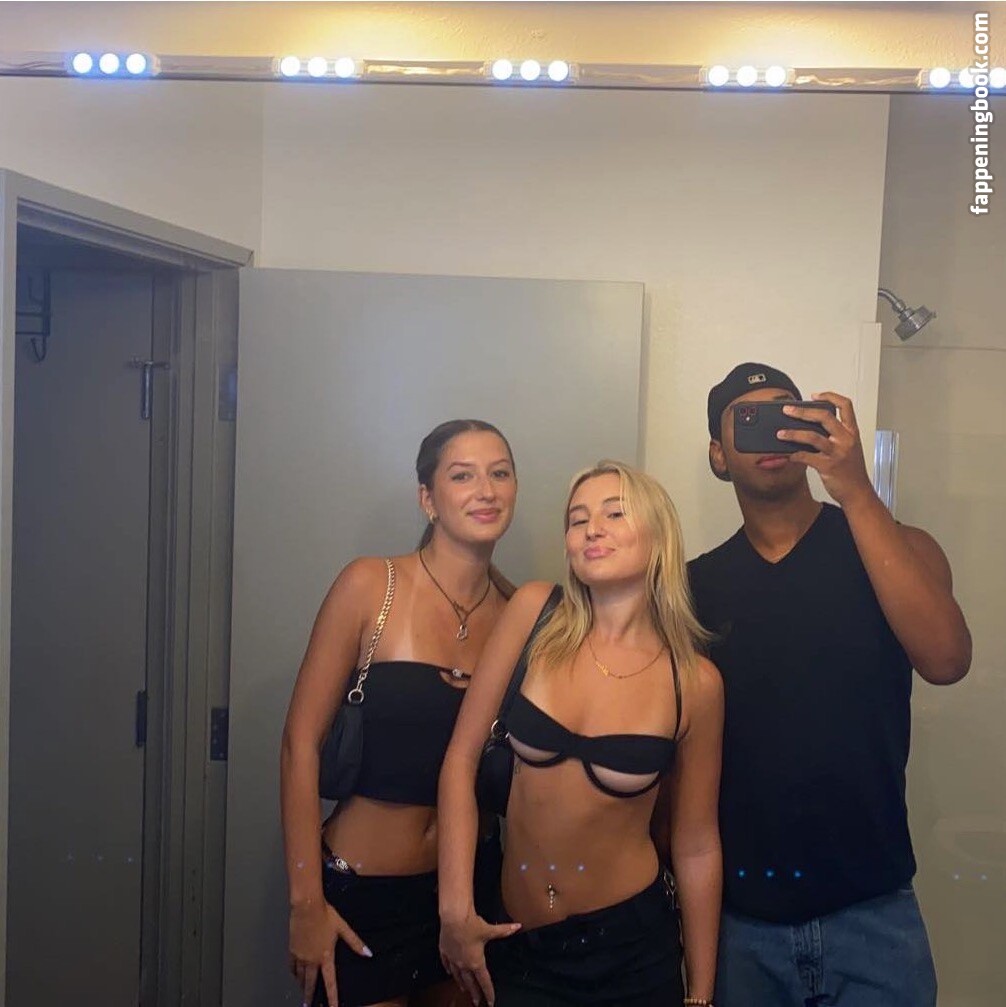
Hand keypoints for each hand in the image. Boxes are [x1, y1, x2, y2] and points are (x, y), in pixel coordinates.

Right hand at [289, 900, 371, 1006]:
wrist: (307, 907)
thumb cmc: (327, 916)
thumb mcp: (343, 928)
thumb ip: (355, 942)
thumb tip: (369, 954)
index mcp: (325, 957)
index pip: (330, 982)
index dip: (332, 997)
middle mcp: (311, 960)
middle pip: (310, 984)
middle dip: (309, 996)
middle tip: (308, 1006)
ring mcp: (300, 956)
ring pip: (300, 976)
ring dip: (302, 985)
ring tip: (303, 992)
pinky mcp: (292, 950)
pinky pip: (292, 966)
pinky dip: (294, 972)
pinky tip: (295, 974)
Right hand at [440, 910, 520, 1005]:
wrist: (454, 917)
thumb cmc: (472, 924)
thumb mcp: (490, 929)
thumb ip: (504, 930)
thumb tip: (518, 926)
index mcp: (476, 962)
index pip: (484, 982)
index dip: (489, 993)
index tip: (491, 1002)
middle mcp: (464, 964)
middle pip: (470, 983)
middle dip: (474, 993)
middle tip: (476, 1002)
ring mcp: (453, 959)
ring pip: (457, 976)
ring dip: (461, 983)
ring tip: (463, 989)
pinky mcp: (445, 951)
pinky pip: (446, 964)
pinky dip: (449, 969)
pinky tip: (450, 972)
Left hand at [777, 392, 874, 507]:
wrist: (858, 493)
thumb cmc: (852, 472)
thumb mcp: (849, 449)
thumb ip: (835, 436)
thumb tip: (810, 427)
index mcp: (852, 432)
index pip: (846, 406)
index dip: (830, 396)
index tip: (815, 395)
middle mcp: (846, 439)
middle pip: (824, 416)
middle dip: (803, 411)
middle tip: (788, 409)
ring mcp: (837, 453)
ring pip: (812, 436)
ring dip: (793, 433)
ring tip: (780, 433)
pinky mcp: (828, 466)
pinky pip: (806, 456)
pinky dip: (794, 455)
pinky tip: (788, 455)